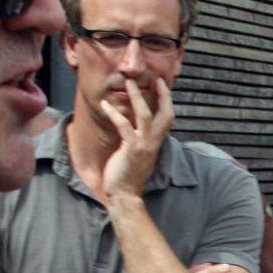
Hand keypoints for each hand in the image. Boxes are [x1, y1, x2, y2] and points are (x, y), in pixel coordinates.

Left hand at [100, 76, 175, 197]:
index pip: (167, 118)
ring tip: (129, 83)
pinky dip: (114, 114)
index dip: (166, 100)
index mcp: (157, 142)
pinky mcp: (131, 149)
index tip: (161, 84)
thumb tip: (138, 127)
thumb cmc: (129, 175)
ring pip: (144, 116)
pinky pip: (123, 126)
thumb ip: (142, 140)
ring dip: (137, 97)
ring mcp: (143, 145)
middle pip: (164, 114)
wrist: (125, 194)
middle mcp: (154, 142)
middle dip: (161, 95)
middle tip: (154, 78)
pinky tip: (105, 105)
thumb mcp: (140, 154)